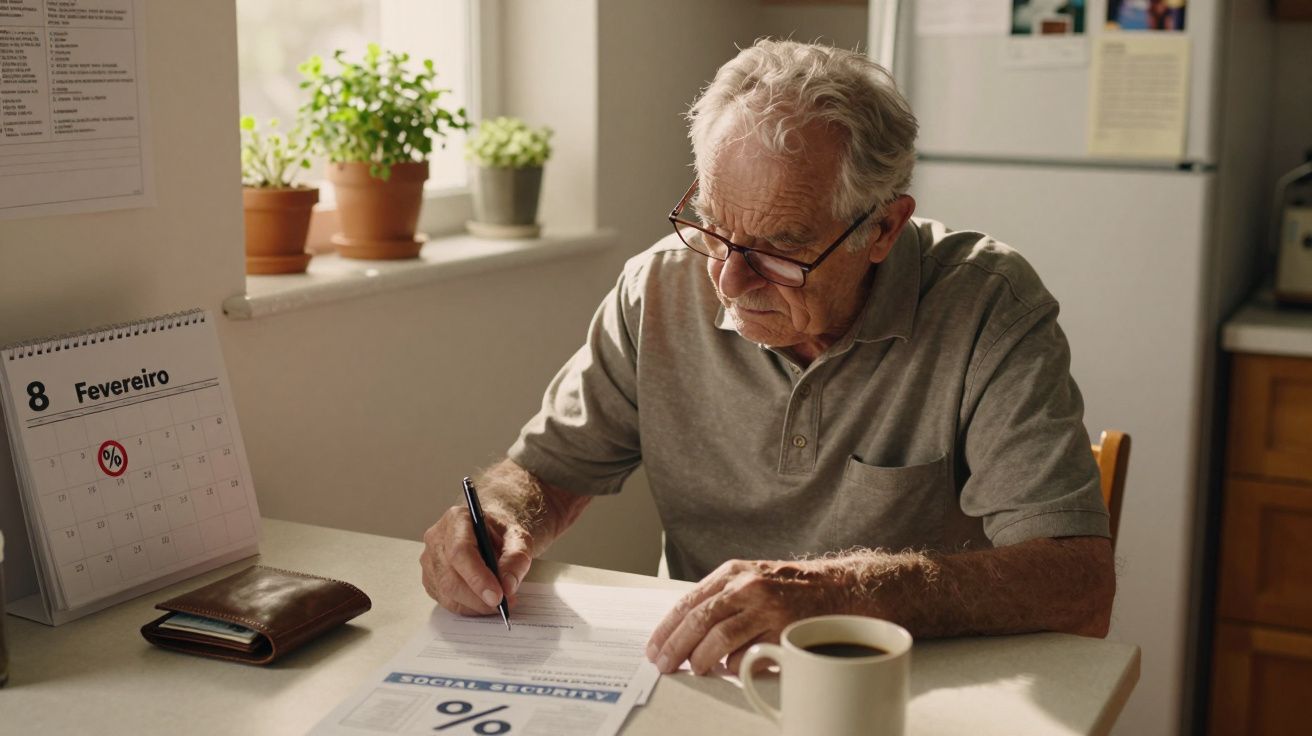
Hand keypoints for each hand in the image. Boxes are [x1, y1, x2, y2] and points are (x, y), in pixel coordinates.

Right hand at [420, 505, 534, 616]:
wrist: (490, 532)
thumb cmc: (501, 532)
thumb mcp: (519, 538)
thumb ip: (517, 558)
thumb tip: (507, 586)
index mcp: (456, 519)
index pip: (460, 551)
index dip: (478, 578)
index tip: (498, 596)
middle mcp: (436, 539)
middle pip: (450, 577)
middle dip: (478, 598)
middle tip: (504, 604)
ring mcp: (429, 560)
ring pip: (447, 593)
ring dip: (475, 605)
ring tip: (499, 603)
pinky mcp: (430, 579)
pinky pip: (446, 601)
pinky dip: (468, 607)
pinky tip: (484, 602)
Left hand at [645, 559, 856, 675]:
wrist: (841, 588)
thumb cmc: (792, 587)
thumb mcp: (752, 578)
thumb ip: (721, 598)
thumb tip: (686, 633)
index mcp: (734, 572)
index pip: (689, 601)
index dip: (667, 628)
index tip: (653, 647)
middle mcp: (748, 586)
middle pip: (699, 619)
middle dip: (675, 646)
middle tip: (663, 665)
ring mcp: (768, 609)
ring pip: (720, 637)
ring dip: (701, 658)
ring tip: (694, 668)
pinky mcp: (785, 631)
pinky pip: (750, 654)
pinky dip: (735, 665)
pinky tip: (730, 668)